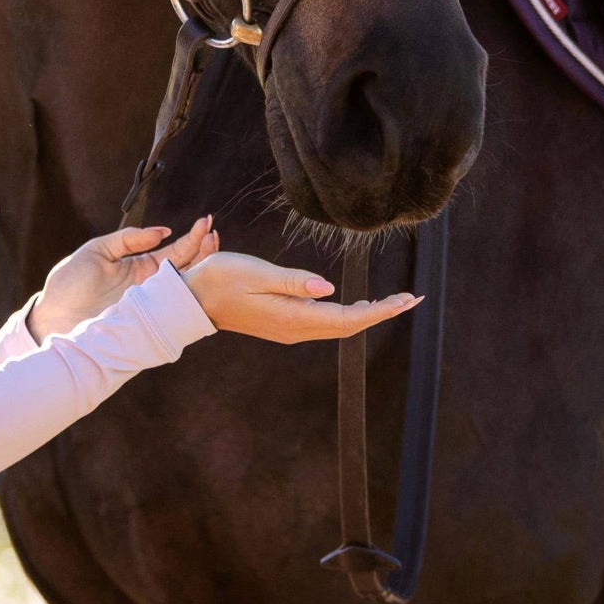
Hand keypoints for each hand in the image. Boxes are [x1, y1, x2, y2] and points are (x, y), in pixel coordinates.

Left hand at [28, 217, 216, 340]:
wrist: (52, 319)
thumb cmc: (69, 285)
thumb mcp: (96, 251)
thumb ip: (127, 239)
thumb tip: (161, 231)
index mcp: (140, 268)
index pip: (175, 251)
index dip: (192, 237)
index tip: (205, 222)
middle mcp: (151, 287)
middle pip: (188, 268)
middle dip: (204, 249)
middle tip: (214, 232)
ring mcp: (151, 305)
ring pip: (186, 287)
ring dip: (202, 267)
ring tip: (213, 245)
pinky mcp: (147, 322)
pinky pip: (173, 309)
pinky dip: (190, 294)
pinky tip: (201, 278)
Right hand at [181, 249, 419, 343]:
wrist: (191, 300)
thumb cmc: (221, 279)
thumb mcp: (257, 273)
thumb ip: (294, 282)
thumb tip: (329, 289)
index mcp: (293, 317)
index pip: (348, 318)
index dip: (380, 310)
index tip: (406, 300)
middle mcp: (296, 329)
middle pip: (349, 325)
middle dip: (382, 312)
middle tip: (412, 298)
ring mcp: (290, 329)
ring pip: (339, 326)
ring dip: (368, 313)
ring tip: (394, 301)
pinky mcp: (284, 324)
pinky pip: (326, 323)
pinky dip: (350, 314)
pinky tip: (360, 304)